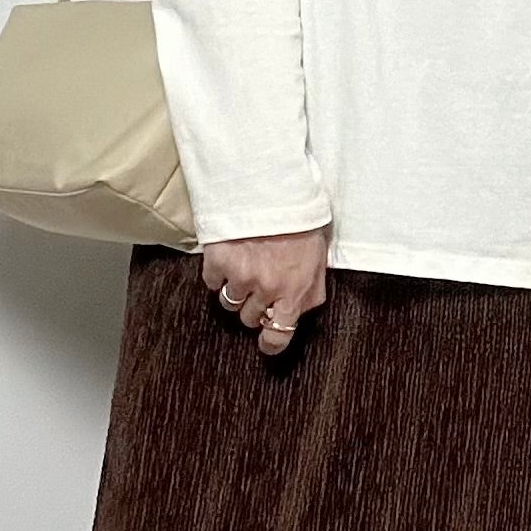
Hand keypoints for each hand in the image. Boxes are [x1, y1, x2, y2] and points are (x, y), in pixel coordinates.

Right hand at [203, 224, 330, 356]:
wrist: (273, 187)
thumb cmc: (300, 218)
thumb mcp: (319, 257)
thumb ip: (311, 289)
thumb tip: (301, 311)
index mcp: (294, 290)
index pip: (279, 335)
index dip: (270, 343)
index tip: (265, 343)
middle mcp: (266, 289)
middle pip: (249, 319)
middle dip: (254, 305)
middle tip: (259, 284)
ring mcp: (240, 276)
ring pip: (229, 302)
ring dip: (235, 290)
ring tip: (244, 267)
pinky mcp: (218, 261)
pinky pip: (212, 281)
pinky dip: (218, 272)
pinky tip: (229, 256)